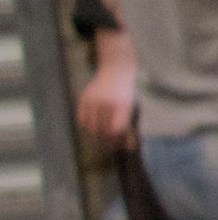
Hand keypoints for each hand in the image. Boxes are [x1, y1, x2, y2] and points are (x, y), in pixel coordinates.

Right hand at [78, 33, 137, 147]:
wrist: (116, 71)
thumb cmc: (126, 94)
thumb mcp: (133, 108)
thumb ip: (131, 127)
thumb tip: (130, 148)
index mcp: (122, 105)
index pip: (116, 130)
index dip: (117, 140)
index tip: (119, 144)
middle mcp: (107, 102)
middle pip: (103, 130)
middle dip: (107, 141)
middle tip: (110, 145)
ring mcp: (93, 100)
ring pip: (91, 127)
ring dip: (97, 136)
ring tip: (102, 138)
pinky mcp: (84, 98)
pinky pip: (82, 120)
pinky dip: (87, 127)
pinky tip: (93, 129)